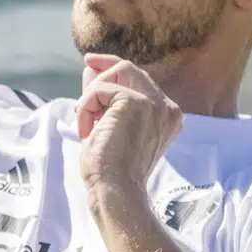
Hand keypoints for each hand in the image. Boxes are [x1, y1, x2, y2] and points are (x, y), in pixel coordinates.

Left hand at [77, 54, 182, 197]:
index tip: (93, 64)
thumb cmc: (110, 169)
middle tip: (86, 62)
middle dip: (105, 66)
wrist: (115, 190)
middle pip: (132, 69)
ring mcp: (155, 104)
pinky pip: (101, 88)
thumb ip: (104, 98)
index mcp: (166, 116)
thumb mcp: (107, 126)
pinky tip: (85, 131)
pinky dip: (86, 106)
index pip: (140, 82)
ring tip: (85, 121)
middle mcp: (167, 108)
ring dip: (93, 94)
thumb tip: (91, 68)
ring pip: (118, 72)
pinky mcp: (136, 102)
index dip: (114, 70)